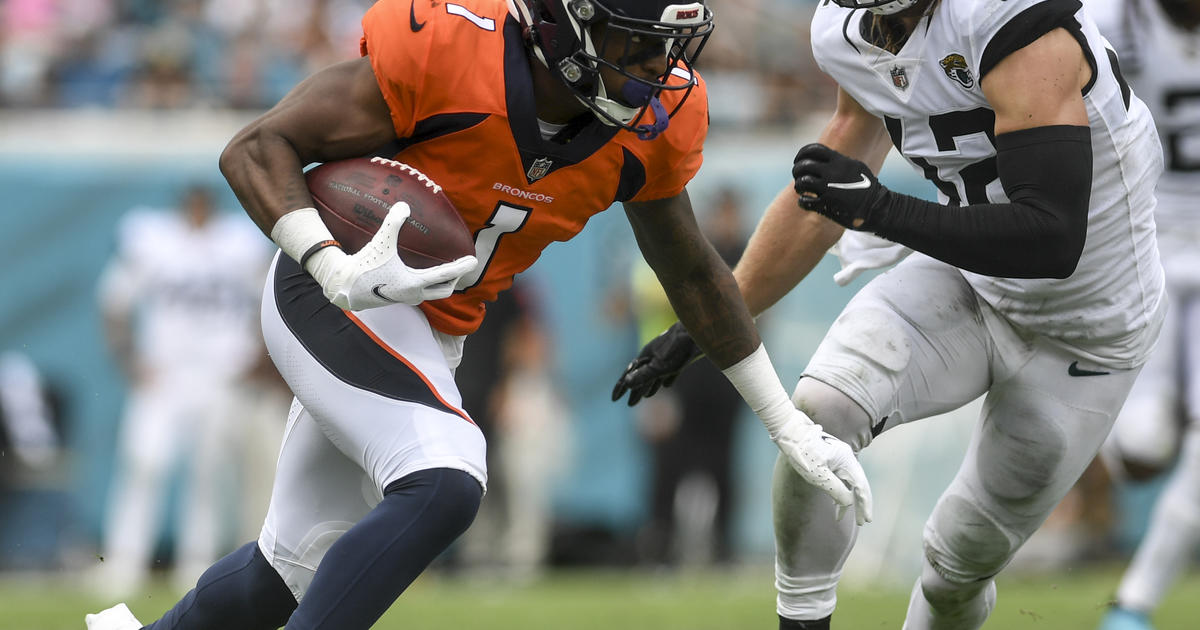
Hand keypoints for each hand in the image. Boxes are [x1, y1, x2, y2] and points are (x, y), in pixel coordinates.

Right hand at [306, 201, 476, 309]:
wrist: (343, 286)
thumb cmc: (364, 265)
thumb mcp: (381, 243)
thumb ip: (393, 223)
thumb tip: (404, 204)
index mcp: (414, 283)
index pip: (445, 275)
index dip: (461, 266)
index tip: (475, 261)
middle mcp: (413, 294)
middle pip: (444, 290)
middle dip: (455, 278)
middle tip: (462, 266)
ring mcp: (406, 298)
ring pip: (432, 294)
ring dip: (442, 284)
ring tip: (447, 271)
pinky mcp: (397, 298)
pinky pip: (420, 293)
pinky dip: (428, 285)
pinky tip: (423, 275)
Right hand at [611, 322, 701, 405]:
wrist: (699, 332)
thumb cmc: (677, 349)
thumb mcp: (659, 366)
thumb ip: (643, 375)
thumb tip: (626, 382)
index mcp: (645, 357)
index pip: (629, 375)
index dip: (621, 388)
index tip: (614, 400)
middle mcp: (653, 356)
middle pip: (641, 376)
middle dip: (636, 390)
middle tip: (630, 404)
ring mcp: (667, 356)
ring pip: (655, 374)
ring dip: (649, 385)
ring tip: (646, 396)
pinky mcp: (681, 357)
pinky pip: (670, 371)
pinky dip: (666, 379)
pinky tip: (667, 384)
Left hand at [770, 410, 872, 525]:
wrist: (790, 433)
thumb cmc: (802, 453)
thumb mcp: (818, 475)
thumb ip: (836, 490)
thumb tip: (849, 502)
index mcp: (847, 461)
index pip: (861, 487)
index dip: (864, 504)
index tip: (866, 520)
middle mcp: (847, 458)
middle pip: (858, 485)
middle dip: (859, 504)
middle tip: (861, 522)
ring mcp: (840, 457)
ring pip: (849, 482)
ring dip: (848, 499)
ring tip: (840, 516)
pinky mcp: (832, 458)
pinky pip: (841, 477)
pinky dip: (840, 491)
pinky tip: (834, 503)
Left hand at [792, 143, 889, 230]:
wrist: (878, 208)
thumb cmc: (867, 187)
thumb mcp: (856, 167)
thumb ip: (840, 161)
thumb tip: (825, 156)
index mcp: (840, 161)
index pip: (813, 149)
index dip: (801, 154)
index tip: (798, 160)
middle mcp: (833, 173)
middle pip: (804, 165)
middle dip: (796, 170)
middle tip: (798, 177)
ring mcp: (829, 189)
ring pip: (802, 182)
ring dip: (798, 186)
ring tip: (801, 190)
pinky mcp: (827, 205)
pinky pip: (805, 201)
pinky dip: (802, 202)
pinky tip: (806, 202)